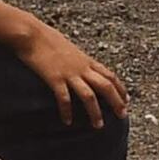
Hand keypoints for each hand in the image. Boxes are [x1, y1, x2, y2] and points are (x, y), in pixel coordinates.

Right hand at [12, 20, 128, 125]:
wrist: (32, 34)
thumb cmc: (47, 38)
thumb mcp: (69, 48)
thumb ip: (78, 60)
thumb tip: (81, 67)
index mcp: (86, 60)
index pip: (110, 75)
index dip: (120, 89)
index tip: (126, 100)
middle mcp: (81, 67)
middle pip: (106, 86)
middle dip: (116, 102)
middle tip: (122, 115)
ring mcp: (69, 73)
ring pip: (89, 95)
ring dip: (95, 112)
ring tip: (98, 125)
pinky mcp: (55, 79)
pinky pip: (64, 98)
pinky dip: (67, 111)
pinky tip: (67, 121)